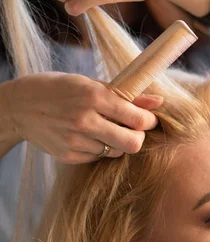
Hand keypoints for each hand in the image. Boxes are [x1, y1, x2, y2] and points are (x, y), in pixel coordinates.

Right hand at [5, 72, 161, 163]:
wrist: (18, 106)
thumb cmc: (58, 89)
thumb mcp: (89, 84)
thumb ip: (126, 95)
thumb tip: (158, 102)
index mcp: (94, 96)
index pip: (137, 119)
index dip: (148, 122)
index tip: (147, 120)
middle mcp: (85, 120)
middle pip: (133, 143)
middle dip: (138, 138)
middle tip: (132, 130)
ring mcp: (75, 141)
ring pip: (116, 152)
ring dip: (117, 143)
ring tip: (104, 129)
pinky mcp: (68, 156)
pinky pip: (97, 157)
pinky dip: (98, 149)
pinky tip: (86, 136)